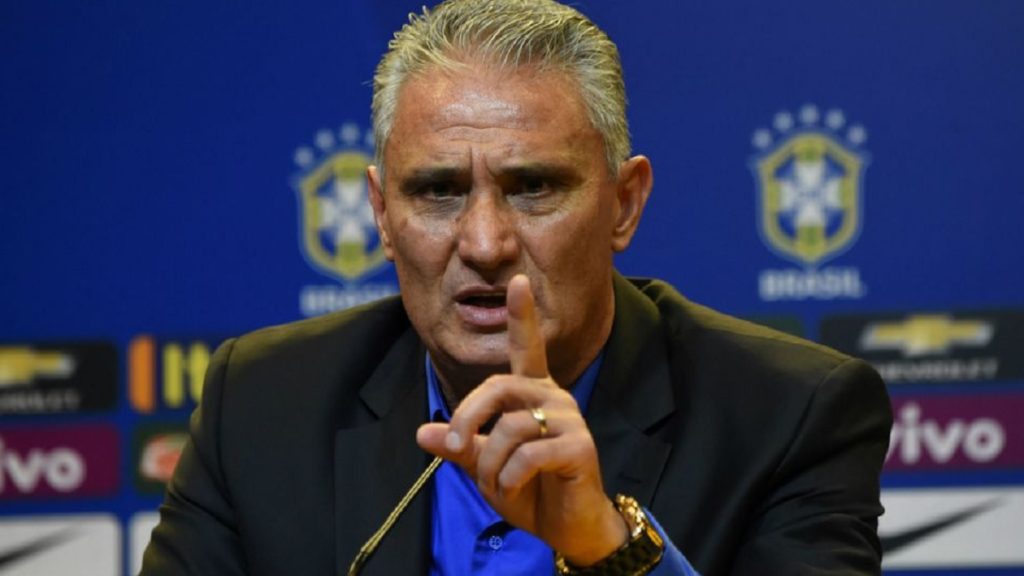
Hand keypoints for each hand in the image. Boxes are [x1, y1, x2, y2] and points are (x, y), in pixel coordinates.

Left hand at [417, 274, 627, 565]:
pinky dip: (510, 477)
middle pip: (499, 386)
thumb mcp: (485, 467)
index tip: (517, 281)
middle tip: (453, 443)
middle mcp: (553, 398)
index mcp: (532, 394)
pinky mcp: (581, 447)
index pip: (527, 348)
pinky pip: (530, 454)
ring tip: (496, 484)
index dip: (522, 315)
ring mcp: (570, 420)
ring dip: (490, 462)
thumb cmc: (529, 490)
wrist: (568, 527)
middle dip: (467, 415)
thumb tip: (422, 432)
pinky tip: (514, 489)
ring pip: (510, 427)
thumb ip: (459, 447)